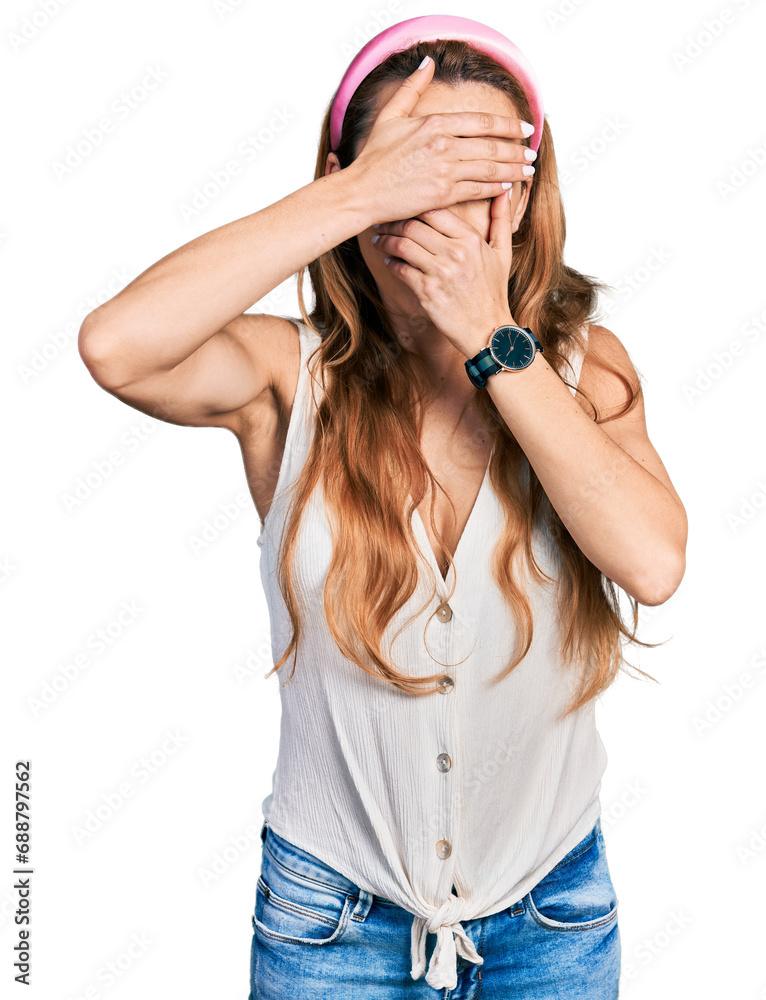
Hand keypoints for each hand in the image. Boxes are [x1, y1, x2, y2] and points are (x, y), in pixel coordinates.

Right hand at [347, 55, 535, 222]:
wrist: (361, 191)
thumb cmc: (373, 157)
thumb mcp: (390, 116)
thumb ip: (412, 89)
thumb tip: (428, 62)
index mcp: (435, 123)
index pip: (483, 122)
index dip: (509, 125)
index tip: (525, 128)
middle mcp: (444, 145)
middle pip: (492, 146)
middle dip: (517, 150)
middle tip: (533, 153)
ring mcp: (444, 171)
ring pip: (489, 169)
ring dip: (513, 169)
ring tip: (528, 170)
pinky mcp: (442, 194)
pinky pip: (477, 190)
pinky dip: (495, 188)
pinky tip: (507, 186)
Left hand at [369, 191, 515, 357]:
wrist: (488, 330)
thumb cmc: (493, 291)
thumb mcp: (503, 253)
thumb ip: (501, 220)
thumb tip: (505, 190)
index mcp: (471, 239)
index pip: (434, 210)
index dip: (413, 205)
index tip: (403, 207)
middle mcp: (455, 253)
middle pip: (413, 225)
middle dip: (393, 222)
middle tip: (382, 222)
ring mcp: (440, 273)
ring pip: (402, 245)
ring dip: (386, 240)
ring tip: (379, 239)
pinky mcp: (427, 292)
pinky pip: (400, 269)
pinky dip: (390, 262)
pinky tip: (389, 260)